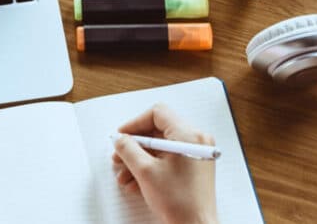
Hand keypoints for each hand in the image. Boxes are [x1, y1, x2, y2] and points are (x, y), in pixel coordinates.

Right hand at [112, 104, 218, 223]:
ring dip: (139, 160)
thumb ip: (128, 149)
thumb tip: (120, 139)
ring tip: (125, 174)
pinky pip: (168, 159)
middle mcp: (196, 140)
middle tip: (120, 155)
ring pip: (161, 148)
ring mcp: (196, 154)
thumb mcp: (145, 171)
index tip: (122, 135)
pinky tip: (137, 181)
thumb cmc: (180, 203)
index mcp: (188, 135)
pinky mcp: (194, 167)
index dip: (135, 124)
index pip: (157, 114)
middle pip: (158, 131)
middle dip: (135, 146)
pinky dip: (151, 167)